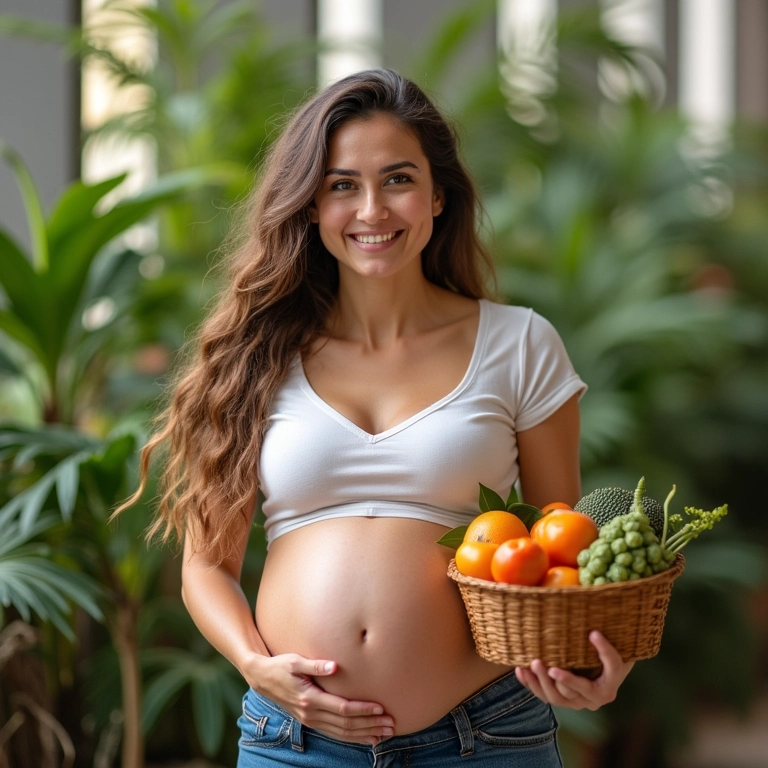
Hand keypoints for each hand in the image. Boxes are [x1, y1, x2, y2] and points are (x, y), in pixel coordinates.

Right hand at [247, 653, 394, 744]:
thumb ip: (316, 665)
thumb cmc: (280, 666)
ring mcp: (310, 720)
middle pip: (345, 724)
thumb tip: (335, 666)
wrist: (262, 678)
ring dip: (364, 734)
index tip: (380, 709)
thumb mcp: (295, 661)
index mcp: (309, 698)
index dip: (362, 710)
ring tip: (384, 734)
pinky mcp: (311, 721)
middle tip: (391, 724)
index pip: (342, 708)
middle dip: (370, 725)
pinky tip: (366, 738)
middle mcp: (311, 714)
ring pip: (342, 733)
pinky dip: (352, 737)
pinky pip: (335, 733)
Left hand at [514, 631, 633, 710]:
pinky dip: (531, 684)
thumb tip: (595, 610)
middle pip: (577, 691)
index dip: (604, 650)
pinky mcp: (562, 700)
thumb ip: (605, 635)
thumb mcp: (613, 645)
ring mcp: (577, 701)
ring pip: (557, 698)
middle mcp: (595, 698)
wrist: (601, 676)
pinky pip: (544, 695)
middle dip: (562, 678)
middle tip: (546, 664)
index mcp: (611, 682)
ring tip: (533, 663)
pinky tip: (521, 670)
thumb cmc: (606, 656)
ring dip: (542, 681)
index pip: (611, 667)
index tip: (593, 633)